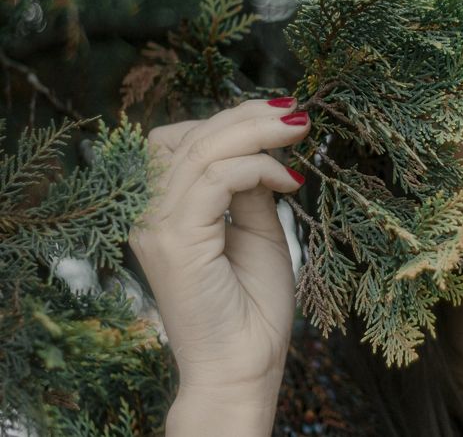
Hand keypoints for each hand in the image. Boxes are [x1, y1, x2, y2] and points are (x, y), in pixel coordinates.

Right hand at [128, 98, 309, 399]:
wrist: (245, 366)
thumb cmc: (252, 306)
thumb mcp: (259, 231)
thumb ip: (252, 189)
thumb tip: (264, 148)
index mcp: (162, 209)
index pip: (181, 141)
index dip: (230, 120)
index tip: (282, 117)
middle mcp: (147, 213)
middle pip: (189, 137)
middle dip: (247, 116)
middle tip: (297, 112)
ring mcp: (155, 226)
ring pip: (201, 150)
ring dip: (256, 132)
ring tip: (299, 131)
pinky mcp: (175, 242)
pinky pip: (215, 180)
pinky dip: (257, 168)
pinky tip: (290, 182)